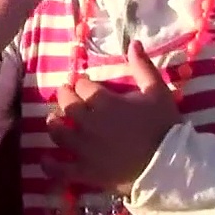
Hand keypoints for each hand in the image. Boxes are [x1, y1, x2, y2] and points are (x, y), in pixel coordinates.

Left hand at [43, 42, 181, 194]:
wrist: (170, 165)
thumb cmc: (164, 126)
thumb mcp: (157, 91)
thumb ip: (143, 67)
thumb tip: (133, 42)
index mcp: (105, 102)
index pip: (83, 87)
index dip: (82, 83)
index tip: (83, 84)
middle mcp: (89, 123)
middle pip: (67, 105)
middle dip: (65, 97)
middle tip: (65, 95)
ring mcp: (85, 149)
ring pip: (58, 133)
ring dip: (53, 124)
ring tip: (54, 121)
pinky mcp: (86, 172)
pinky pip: (60, 169)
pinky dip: (50, 164)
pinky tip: (44, 159)